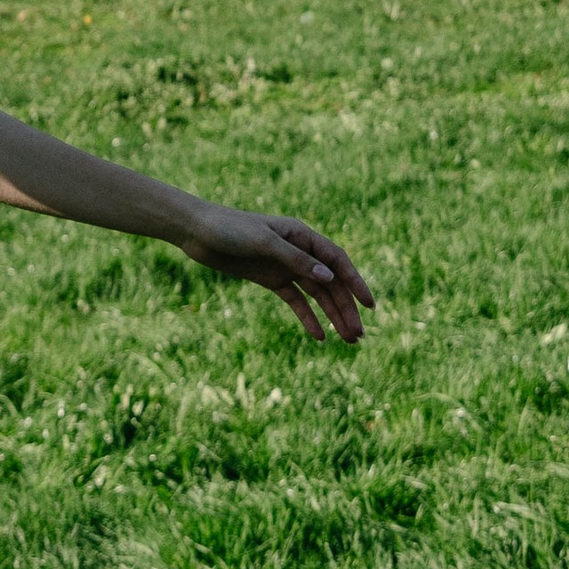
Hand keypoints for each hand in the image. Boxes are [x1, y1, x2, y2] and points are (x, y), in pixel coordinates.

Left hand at [187, 207, 373, 342]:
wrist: (198, 232)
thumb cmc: (230, 228)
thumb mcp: (265, 243)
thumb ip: (296, 261)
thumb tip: (329, 278)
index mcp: (302, 235)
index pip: (337, 261)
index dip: (356, 283)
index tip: (370, 306)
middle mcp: (298, 251)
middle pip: (330, 283)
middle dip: (346, 308)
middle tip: (358, 336)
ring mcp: (285, 266)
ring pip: (316, 294)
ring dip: (332, 316)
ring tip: (347, 340)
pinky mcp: (271, 279)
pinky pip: (295, 301)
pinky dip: (307, 318)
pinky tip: (319, 336)